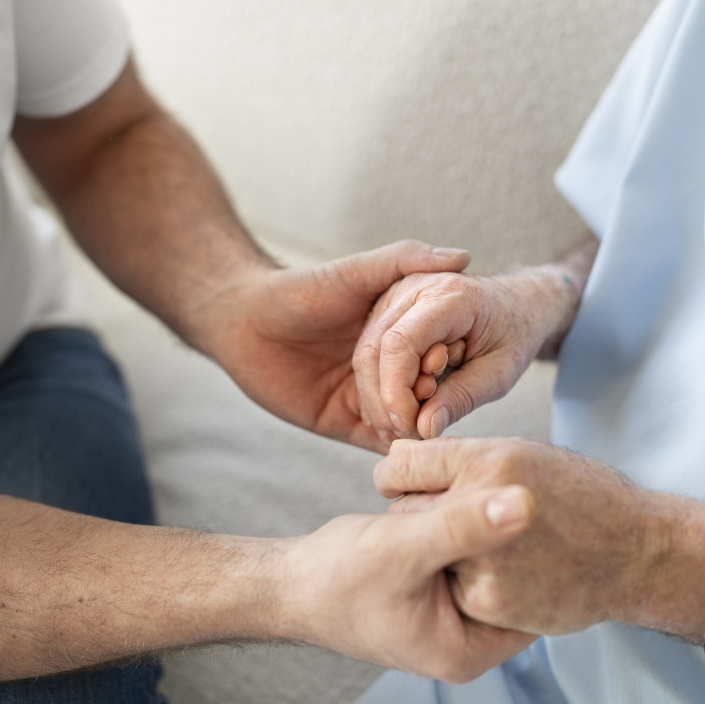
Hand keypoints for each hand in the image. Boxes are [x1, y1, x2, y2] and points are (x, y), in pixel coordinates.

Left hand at [202, 240, 471, 451]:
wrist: (242, 321)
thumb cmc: (300, 290)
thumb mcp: (357, 272)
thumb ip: (405, 260)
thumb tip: (462, 256)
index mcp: (400, 334)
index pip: (440, 354)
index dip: (449, 357)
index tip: (451, 357)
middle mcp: (390, 368)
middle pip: (429, 391)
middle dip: (436, 395)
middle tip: (431, 392)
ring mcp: (368, 397)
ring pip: (408, 421)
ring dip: (418, 423)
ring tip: (421, 420)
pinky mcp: (344, 423)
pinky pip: (377, 442)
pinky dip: (393, 447)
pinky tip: (404, 445)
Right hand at [276, 483, 537, 682]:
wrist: (288, 583)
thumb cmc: (336, 577)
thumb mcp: (406, 547)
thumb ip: (464, 525)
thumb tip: (525, 504)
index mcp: (470, 651)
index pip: (535, 602)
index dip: (543, 552)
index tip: (546, 503)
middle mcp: (467, 640)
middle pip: (518, 584)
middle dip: (519, 539)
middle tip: (527, 486)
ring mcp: (452, 616)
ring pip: (494, 565)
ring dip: (492, 528)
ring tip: (497, 487)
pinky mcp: (438, 592)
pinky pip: (470, 557)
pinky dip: (468, 528)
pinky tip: (464, 497)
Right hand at [353, 243, 595, 441]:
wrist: (517, 303)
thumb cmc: (514, 334)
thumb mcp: (500, 372)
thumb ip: (462, 398)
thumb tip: (423, 429)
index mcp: (450, 296)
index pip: (401, 343)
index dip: (396, 391)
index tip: (410, 427)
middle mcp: (415, 286)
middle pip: (374, 349)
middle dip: (384, 400)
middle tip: (407, 434)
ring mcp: (397, 293)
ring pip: (366, 352)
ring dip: (380, 396)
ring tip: (409, 423)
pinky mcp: (388, 306)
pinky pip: (371, 350)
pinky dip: (381, 385)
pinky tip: (402, 407)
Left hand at [375, 437, 660, 634]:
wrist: (635, 554)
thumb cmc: (577, 496)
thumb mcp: (522, 454)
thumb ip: (458, 458)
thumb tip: (394, 461)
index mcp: (490, 462)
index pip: (399, 466)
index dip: (403, 477)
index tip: (413, 484)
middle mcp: (482, 506)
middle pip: (404, 510)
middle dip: (422, 513)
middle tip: (462, 518)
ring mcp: (483, 559)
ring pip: (425, 553)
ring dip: (442, 552)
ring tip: (493, 547)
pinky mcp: (487, 600)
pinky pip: (450, 587)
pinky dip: (466, 583)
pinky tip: (506, 574)